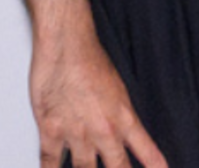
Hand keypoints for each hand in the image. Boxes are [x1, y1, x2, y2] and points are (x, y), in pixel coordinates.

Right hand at [29, 31, 166, 167]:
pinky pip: (52, 161)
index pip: (146, 153)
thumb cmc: (91, 59)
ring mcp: (77, 133)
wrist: (67, 44)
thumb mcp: (118, 89)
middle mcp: (104, 131)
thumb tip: (122, 134)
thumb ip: (120, 116)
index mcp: (124, 119)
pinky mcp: (52, 130)